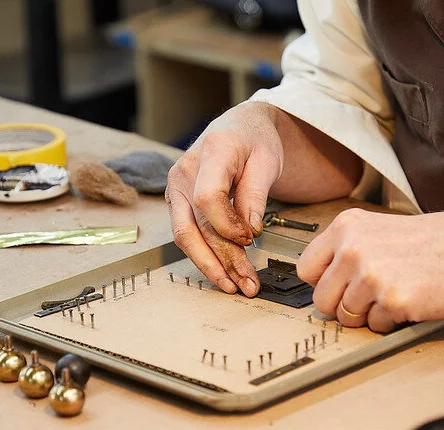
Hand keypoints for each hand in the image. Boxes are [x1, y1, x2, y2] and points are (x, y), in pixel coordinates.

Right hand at [165, 102, 283, 296]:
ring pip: (186, 237)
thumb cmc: (255, 141)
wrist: (239, 129)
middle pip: (193, 227)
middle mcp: (184, 171)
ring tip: (235, 286)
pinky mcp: (178, 202)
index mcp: (211, 153)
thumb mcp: (267, 162)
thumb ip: (256, 196)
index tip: (250, 237)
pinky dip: (206, 257)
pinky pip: (188, 235)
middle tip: (247, 283)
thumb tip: (250, 232)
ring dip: (211, 266)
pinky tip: (224, 274)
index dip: (228, 225)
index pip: (208, 198)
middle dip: (222, 260)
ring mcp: (176, 188)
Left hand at [296, 207, 443, 331]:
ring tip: (395, 293)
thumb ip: (345, 251)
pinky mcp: (394, 301)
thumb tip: (319, 285)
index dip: (324, 283)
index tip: (339, 286)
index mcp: (347, 228)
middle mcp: (354, 249)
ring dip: (370, 314)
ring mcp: (373, 276)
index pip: (306, 270)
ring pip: (348, 317)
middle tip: (372, 295)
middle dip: (344, 306)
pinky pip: (377, 326)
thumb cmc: (433, 240)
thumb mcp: (379, 230)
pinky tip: (411, 299)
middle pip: (322, 300)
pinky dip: (393, 321)